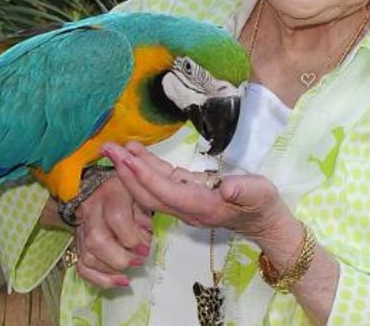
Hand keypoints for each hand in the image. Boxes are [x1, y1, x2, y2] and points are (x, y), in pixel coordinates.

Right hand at [72, 174, 153, 288]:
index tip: (145, 249)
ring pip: (88, 256)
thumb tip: (145, 240)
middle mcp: (91, 211)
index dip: (131, 238)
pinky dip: (99, 279)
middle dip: (120, 258)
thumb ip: (144, 216)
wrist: (98, 187)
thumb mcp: (139, 194)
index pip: (116, 218)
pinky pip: (82, 266)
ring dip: (111, 270)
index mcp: (111, 194)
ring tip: (130, 271)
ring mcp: (81, 228)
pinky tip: (117, 281)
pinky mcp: (77, 243)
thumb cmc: (125, 191)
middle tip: (138, 261)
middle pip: (96, 241)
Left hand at [102, 141, 292, 242]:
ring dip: (130, 169)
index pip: (167, 192)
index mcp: (203, 206)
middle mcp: (187, 208)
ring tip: (114, 148)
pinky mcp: (185, 195)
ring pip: (150, 189)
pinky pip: (160, 183)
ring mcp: (184, 203)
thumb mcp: (260, 194)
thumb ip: (243, 190)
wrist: (263, 221)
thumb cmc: (262, 204)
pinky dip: (145, 168)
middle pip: (149, 194)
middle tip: (107, 150)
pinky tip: (134, 153)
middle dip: (127, 172)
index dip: (146, 176)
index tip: (127, 158)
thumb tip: (227, 188)